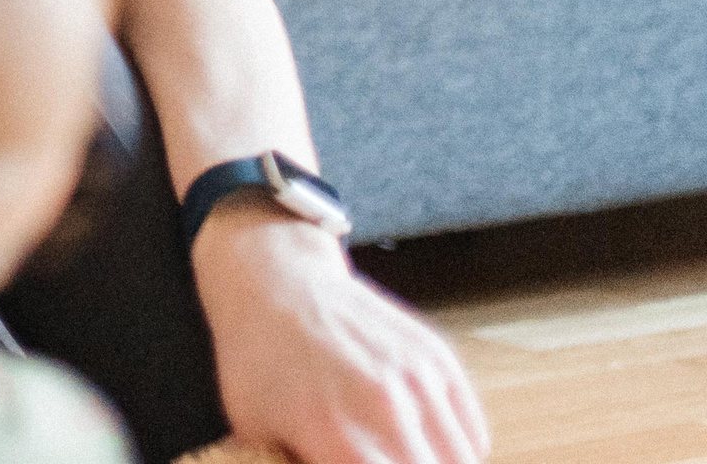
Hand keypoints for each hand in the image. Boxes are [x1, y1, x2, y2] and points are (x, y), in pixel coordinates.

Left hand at [195, 210, 489, 463]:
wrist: (277, 282)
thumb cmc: (258, 361)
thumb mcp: (254, 428)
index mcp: (334, 434)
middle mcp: (385, 407)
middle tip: (382, 461)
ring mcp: (418, 379)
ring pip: (461, 462)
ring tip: (403, 454)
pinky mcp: (439, 359)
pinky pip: (473, 436)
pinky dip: (455, 450)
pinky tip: (422, 442)